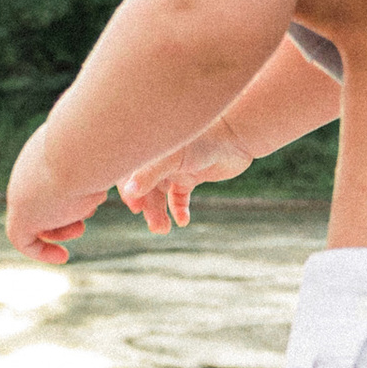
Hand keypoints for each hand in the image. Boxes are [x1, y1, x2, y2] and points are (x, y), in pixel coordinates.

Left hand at [6, 125, 106, 265]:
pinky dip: (41, 251)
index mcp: (46, 149)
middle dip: (65, 216)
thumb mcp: (110, 154)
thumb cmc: (104, 149)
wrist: (82, 150)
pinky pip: (23, 240)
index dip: (68, 197)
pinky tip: (61, 257)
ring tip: (79, 228)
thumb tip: (121, 171)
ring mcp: (22, 192)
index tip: (89, 209)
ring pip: (35, 219)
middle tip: (83, 222)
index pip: (50, 180)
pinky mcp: (21, 216)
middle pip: (42, 201)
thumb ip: (108, 165)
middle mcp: (29, 168)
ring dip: (60, 230)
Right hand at [120, 117, 253, 232]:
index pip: (128, 172)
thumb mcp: (173, 158)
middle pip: (144, 188)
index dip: (129, 191)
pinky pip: (179, 197)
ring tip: (164, 230)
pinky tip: (183, 221)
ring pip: (160, 195)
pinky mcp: (191, 177)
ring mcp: (175, 168)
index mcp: (150, 149)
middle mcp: (159, 158)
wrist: (238, 137)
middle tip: (157, 227)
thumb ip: (150, 174)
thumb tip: (129, 193)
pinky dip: (179, 210)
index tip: (136, 209)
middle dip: (148, 208)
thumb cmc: (204, 140)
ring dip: (160, 213)